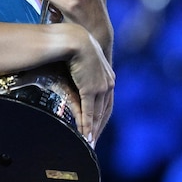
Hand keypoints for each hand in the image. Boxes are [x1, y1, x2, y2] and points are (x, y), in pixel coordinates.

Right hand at [66, 28, 114, 146]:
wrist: (74, 38)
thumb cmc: (73, 47)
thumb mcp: (79, 65)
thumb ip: (78, 76)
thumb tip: (73, 78)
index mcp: (107, 76)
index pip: (107, 102)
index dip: (102, 117)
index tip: (97, 128)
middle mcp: (108, 83)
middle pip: (105, 111)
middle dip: (99, 127)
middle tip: (93, 142)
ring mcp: (101, 87)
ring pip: (98, 114)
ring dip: (93, 129)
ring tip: (88, 143)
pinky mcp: (91, 89)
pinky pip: (89, 110)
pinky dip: (86, 124)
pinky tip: (84, 134)